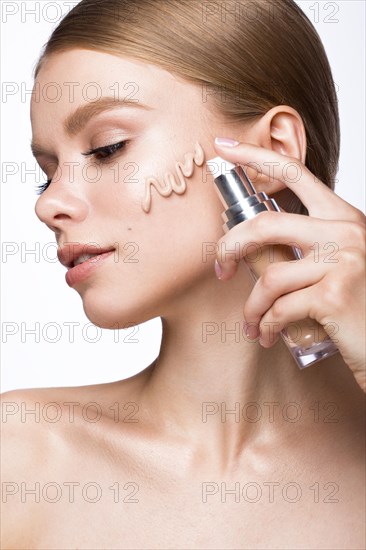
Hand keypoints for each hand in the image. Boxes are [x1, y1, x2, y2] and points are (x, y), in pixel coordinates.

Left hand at [213, 139, 365, 391]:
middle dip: (229, 248)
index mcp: (342, 216)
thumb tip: (249, 243)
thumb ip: (306, 244)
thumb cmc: (355, 303)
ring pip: (269, 277)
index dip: (255, 156)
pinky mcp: (335, 296)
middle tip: (219, 269)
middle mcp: (345, 231)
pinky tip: (268, 334)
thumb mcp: (337, 261)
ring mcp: (343, 261)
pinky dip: (266, 325)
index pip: (295, 172)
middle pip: (265, 224)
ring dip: (251, 307)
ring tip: (251, 323)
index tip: (223, 147)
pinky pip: (279, 308)